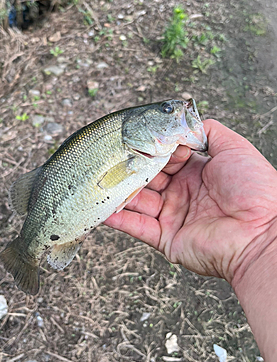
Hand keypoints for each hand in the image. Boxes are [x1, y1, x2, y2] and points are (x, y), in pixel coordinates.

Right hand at [105, 119, 276, 286]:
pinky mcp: (166, 239)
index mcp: (197, 173)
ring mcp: (173, 216)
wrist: (263, 233)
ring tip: (101, 180)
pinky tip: (103, 208)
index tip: (145, 144)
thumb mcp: (234, 148)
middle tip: (113, 159)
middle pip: (148, 178)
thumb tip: (185, 122)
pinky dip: (118, 219)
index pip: (165, 158)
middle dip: (131, 169)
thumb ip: (208, 130)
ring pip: (138, 201)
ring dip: (120, 191)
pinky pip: (137, 227)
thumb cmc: (255, 190)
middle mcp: (183, 193)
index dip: (154, 150)